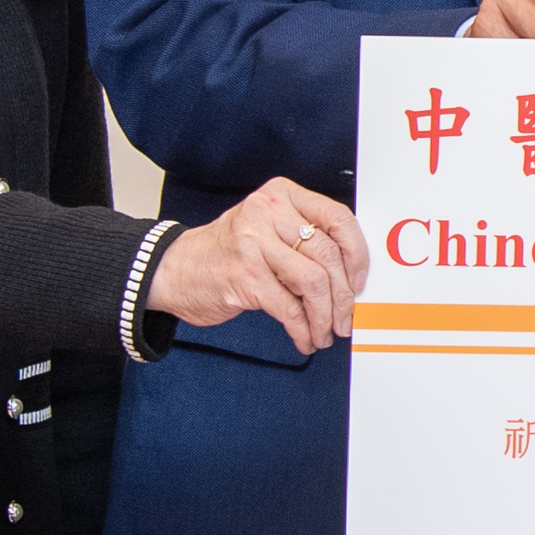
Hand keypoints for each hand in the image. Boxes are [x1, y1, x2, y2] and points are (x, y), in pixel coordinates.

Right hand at [151, 175, 370, 354]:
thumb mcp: (265, 226)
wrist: (173, 269)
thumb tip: (350, 275)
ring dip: (325, 316)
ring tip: (325, 332)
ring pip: (313, 282)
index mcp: (281, 195)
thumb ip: (303, 236)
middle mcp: (268, 213)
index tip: (360, 281)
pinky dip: (303, 329)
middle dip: (344, 295)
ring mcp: (254, 244)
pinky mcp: (244, 276)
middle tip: (346, 318)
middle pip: (328, 255)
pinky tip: (304, 338)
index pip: (338, 218)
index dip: (358, 253)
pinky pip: (289, 308)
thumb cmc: (227, 251)